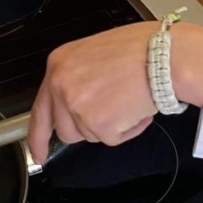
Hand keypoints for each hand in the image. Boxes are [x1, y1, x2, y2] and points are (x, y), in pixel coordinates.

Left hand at [27, 20, 202, 163]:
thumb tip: (77, 102)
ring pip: (90, 136)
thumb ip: (78, 78)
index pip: (40, 109)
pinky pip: (112, 139)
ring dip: (111, 125)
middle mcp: (62, 85)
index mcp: (58, 64)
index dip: (38, 136)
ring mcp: (78, 107)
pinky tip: (137, 106)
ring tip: (128, 99)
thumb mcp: (95, 53)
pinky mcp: (99, 124)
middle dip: (88, 127)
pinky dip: (128, 129)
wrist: (165, 56)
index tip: (38, 152)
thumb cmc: (142, 49)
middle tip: (112, 110)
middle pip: (66, 130)